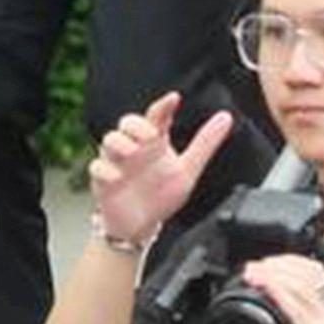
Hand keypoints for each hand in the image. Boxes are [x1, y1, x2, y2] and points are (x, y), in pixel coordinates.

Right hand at [88, 88, 234, 248]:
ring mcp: (116, 162)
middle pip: (127, 122)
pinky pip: (96, 168)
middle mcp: (134, 147)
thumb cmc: (161, 194)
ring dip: (119, 142)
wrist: (141, 225)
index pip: (157, 116)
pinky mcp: (102, 181)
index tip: (174, 98)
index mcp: (155, 141)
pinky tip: (117, 176)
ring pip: (109, 140)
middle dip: (136, 124)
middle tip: (150, 135)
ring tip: (133, 152)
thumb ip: (205, 143)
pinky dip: (105, 170)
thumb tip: (226, 117)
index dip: (164, 106)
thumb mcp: (188, 169)